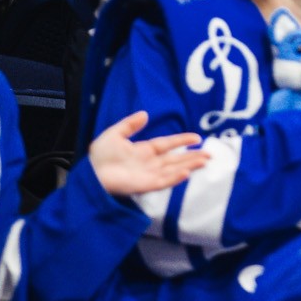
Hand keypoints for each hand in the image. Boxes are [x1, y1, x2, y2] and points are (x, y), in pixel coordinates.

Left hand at [88, 110, 211, 196]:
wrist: (91, 174)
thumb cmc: (100, 156)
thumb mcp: (115, 134)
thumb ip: (130, 125)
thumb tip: (145, 114)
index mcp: (144, 151)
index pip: (168, 145)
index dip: (182, 141)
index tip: (197, 137)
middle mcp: (150, 163)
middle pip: (176, 159)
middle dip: (192, 156)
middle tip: (210, 154)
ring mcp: (149, 175)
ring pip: (174, 170)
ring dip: (189, 166)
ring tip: (205, 161)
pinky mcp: (145, 186)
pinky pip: (163, 181)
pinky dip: (175, 178)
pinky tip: (186, 173)